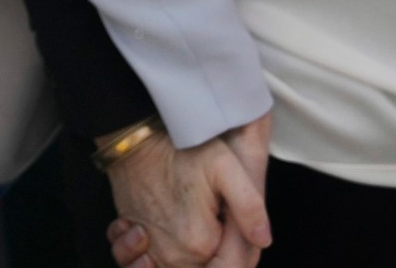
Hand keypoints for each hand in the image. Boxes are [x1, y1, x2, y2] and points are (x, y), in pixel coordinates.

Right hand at [101, 117, 272, 267]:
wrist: (132, 142)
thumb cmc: (178, 150)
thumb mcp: (224, 166)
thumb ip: (249, 205)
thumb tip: (263, 238)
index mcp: (200, 243)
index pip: (233, 267)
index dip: (245, 250)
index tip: (235, 221)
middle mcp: (174, 256)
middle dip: (223, 253)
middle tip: (219, 215)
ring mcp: (153, 252)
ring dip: (199, 257)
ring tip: (200, 222)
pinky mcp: (138, 244)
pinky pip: (151, 264)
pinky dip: (163, 255)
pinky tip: (176, 227)